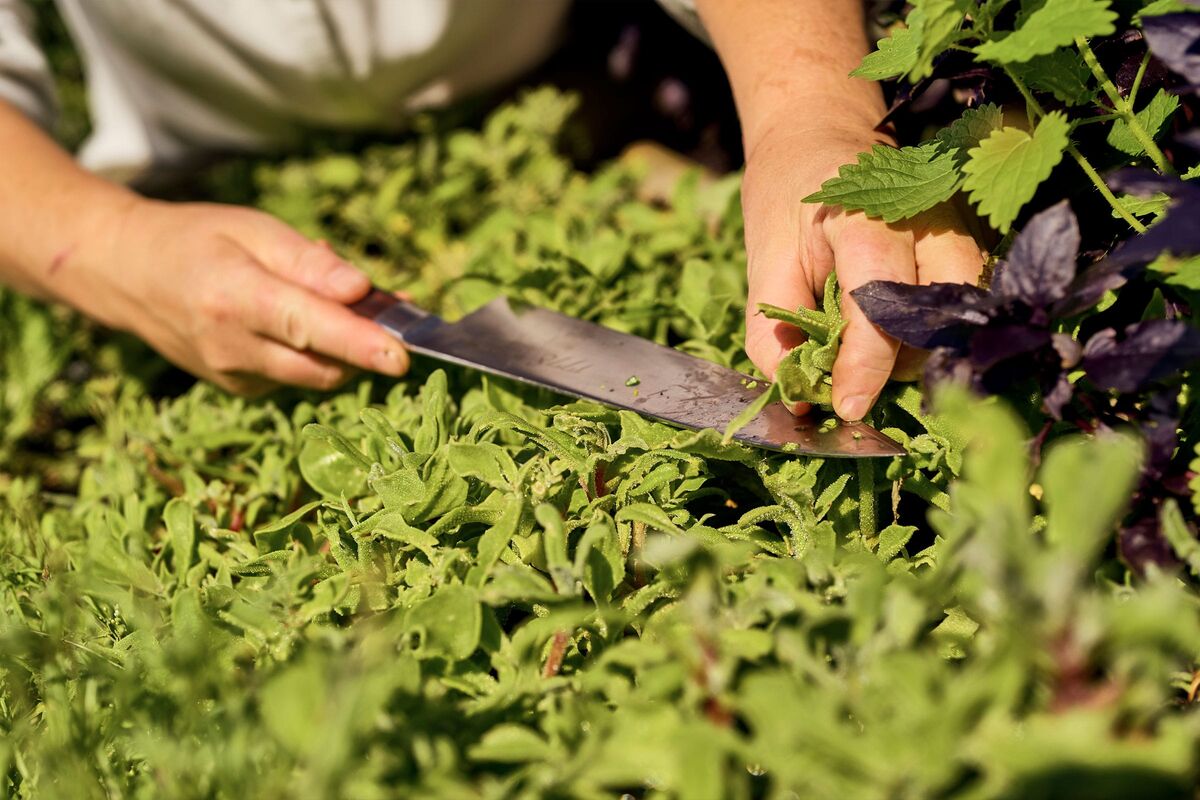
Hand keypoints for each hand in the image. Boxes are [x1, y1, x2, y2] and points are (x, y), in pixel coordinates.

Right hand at [72, 199, 408, 394]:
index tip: (402, 357)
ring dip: (342, 348)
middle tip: (385, 305)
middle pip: (323, 365)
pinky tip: (295, 318)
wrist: (128, 273)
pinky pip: (296, 377)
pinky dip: (313, 353)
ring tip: (328, 299)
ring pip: (315, 376)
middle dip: (366, 346)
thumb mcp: (254, 229)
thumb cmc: (198, 239)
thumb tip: (363, 290)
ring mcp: (233, 375)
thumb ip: (310, 263)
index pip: (309, 328)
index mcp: (235, 297)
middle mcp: (232, 347)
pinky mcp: (239, 389)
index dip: (360, 344)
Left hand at [741, 125, 985, 419]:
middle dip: (896, 361)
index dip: (864, 364)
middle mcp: (926, 217)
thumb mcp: (762, 258)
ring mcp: (957, 225)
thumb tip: (798, 398)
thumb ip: (774, 332)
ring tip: (864, 350)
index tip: (847, 407)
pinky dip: (927, 332)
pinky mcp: (968, 240)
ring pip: (957, 315)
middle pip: (934, 316)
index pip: (878, 301)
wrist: (820, 134)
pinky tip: (889, 332)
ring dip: (915, 350)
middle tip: (850, 376)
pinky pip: (961, 304)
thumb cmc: (786, 194)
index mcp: (865, 214)